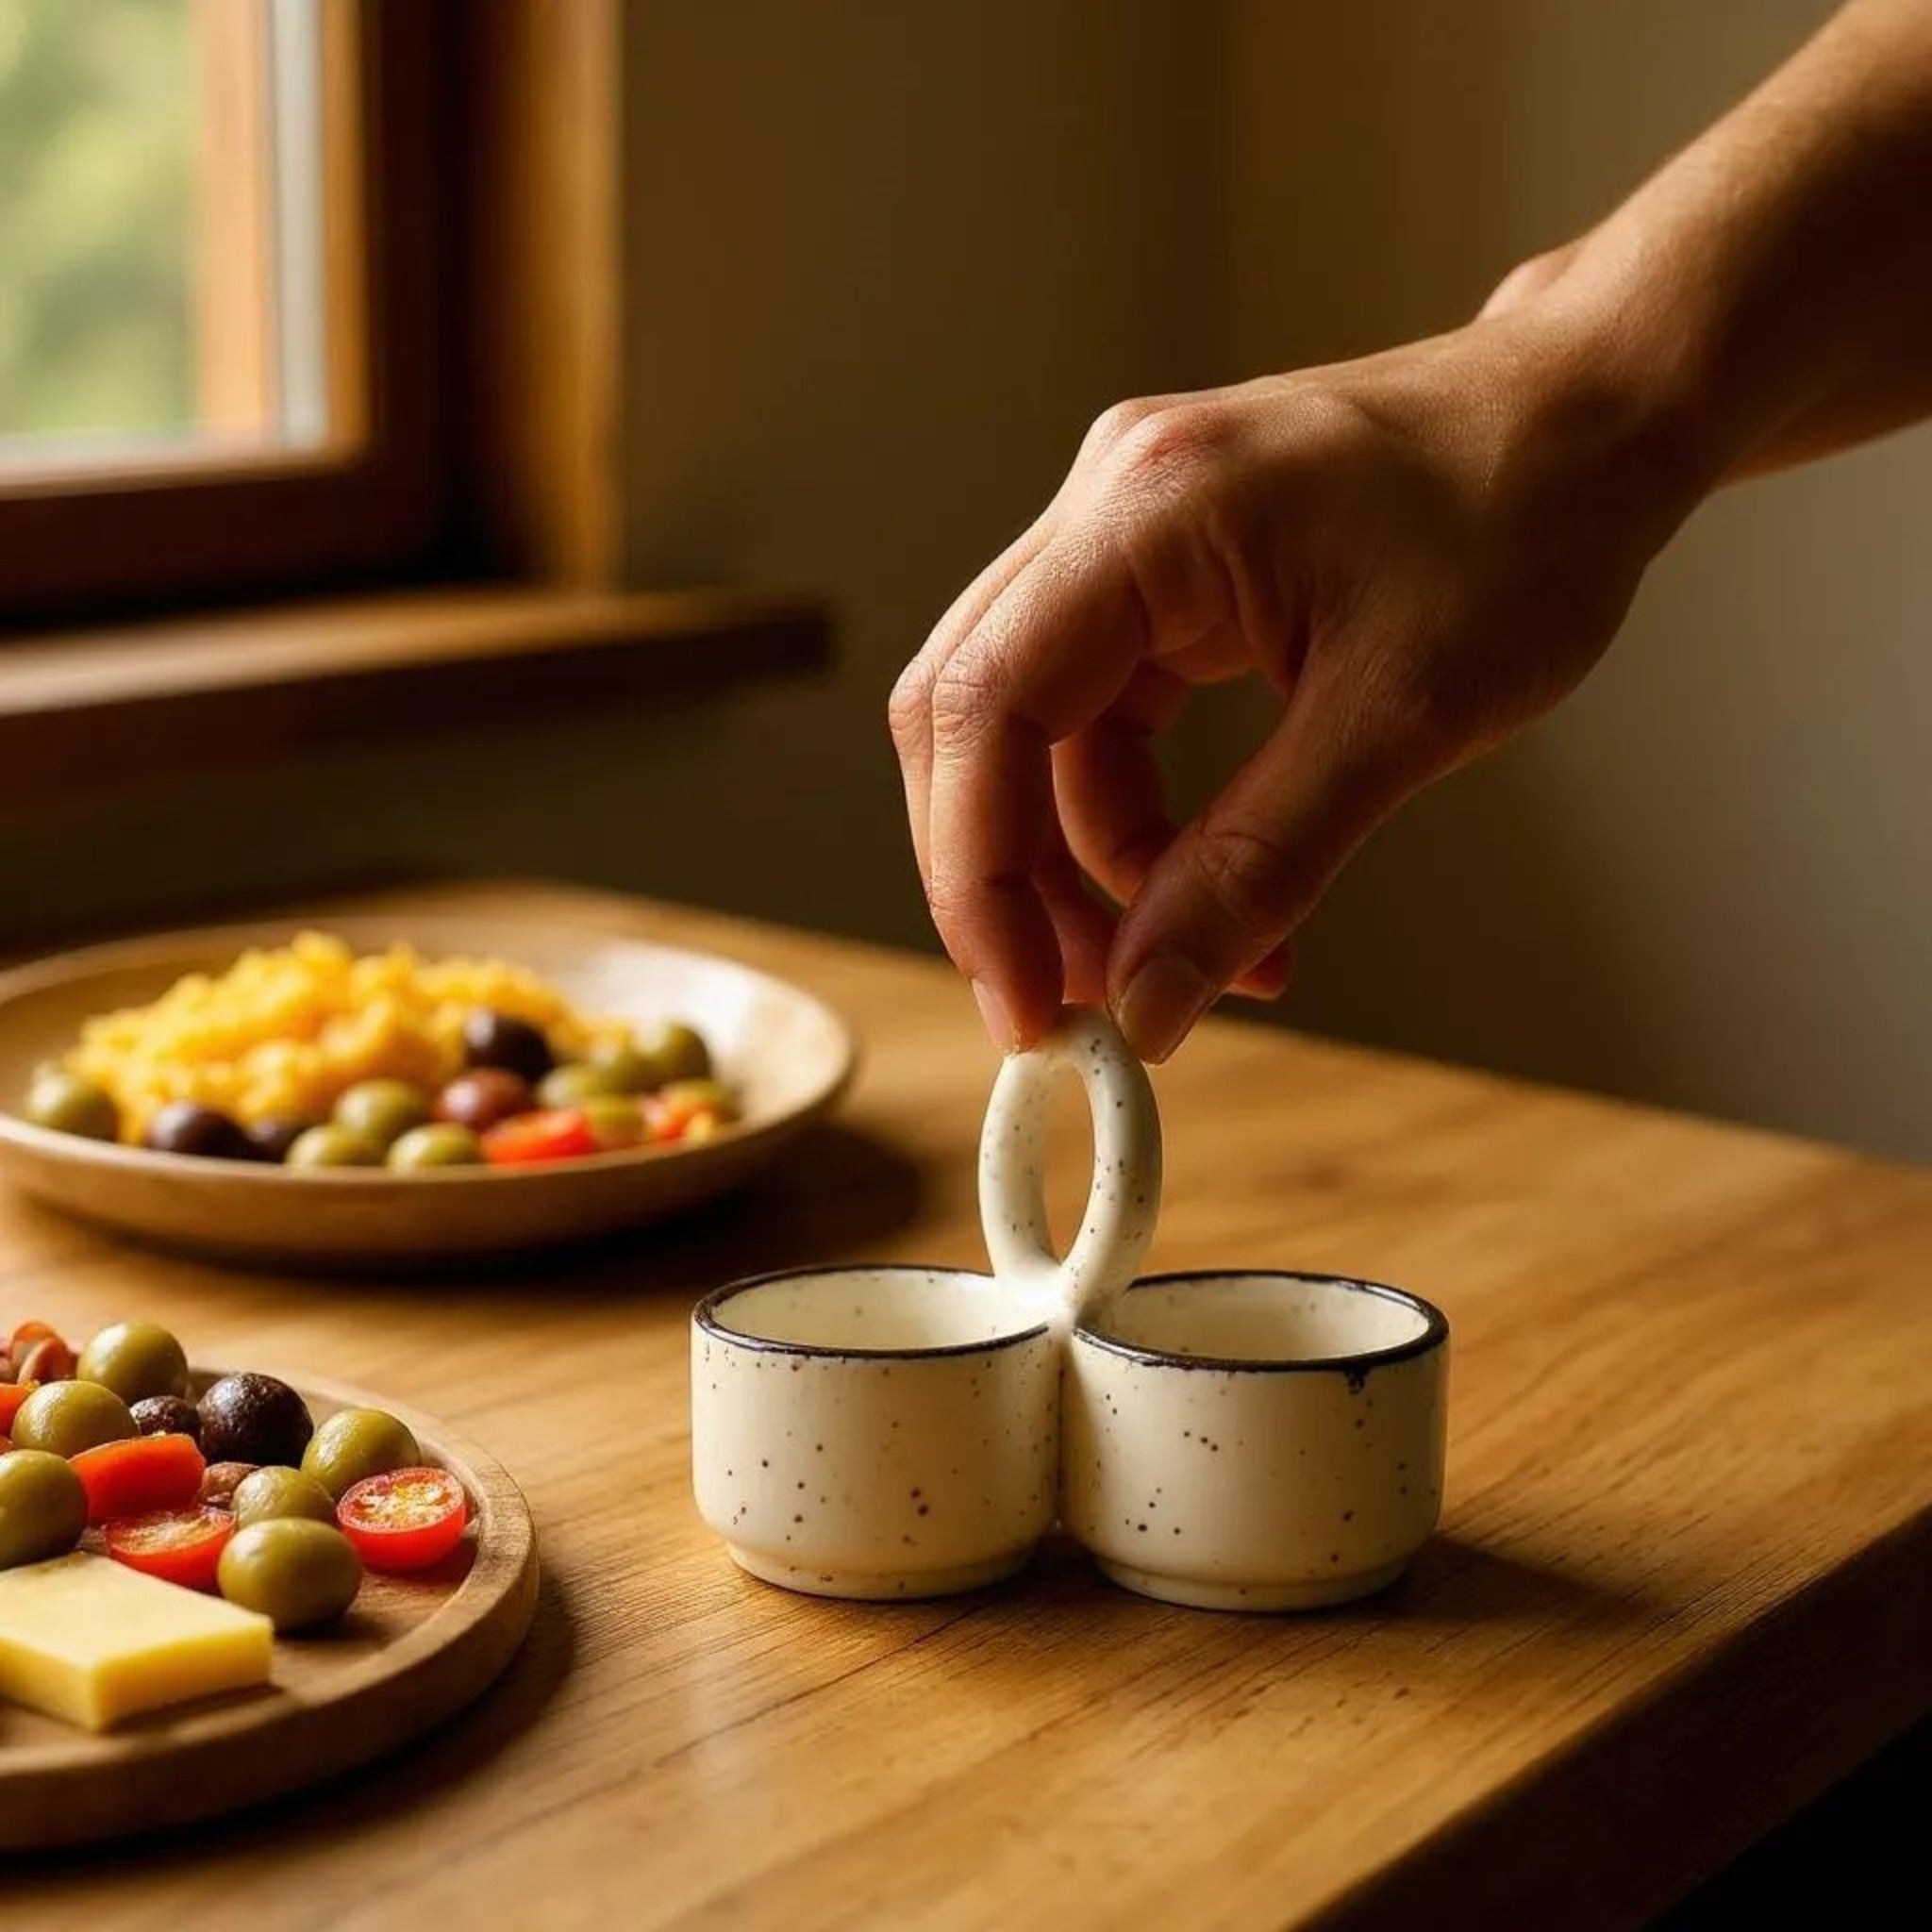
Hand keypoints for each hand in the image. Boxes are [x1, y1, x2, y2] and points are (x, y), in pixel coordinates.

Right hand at [890, 309, 1705, 1059]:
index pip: (983, 704)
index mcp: (1149, 511)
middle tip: (1068, 1004)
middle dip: (1004, 879)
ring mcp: (1127, 539)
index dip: (977, 873)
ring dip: (1074, 866)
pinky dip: (1133, 824)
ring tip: (1165, 968)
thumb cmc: (1529, 520)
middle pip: (971, 719)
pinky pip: (1099, 721)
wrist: (1591, 416)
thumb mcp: (1402, 715)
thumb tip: (1148, 1003)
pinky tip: (1208, 897)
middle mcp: (1108, 507)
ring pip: (1028, 733)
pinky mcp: (1162, 579)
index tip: (1026, 1001)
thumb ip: (1260, 867)